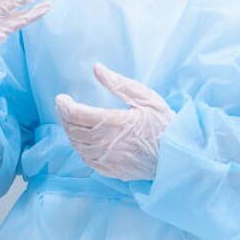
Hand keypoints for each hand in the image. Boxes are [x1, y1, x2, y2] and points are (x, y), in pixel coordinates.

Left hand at [55, 64, 174, 180]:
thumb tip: (97, 69)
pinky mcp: (111, 171)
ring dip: (70, 132)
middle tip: (63, 107)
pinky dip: (80, 147)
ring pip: (78, 146)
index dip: (65, 106)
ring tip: (70, 121)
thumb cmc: (164, 125)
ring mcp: (108, 160)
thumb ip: (118, 84)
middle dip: (64, 117)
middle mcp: (108, 144)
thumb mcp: (145, 97)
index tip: (61, 98)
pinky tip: (82, 140)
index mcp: (116, 123)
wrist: (178, 156)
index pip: (78, 115)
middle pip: (74, 131)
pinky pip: (87, 160)